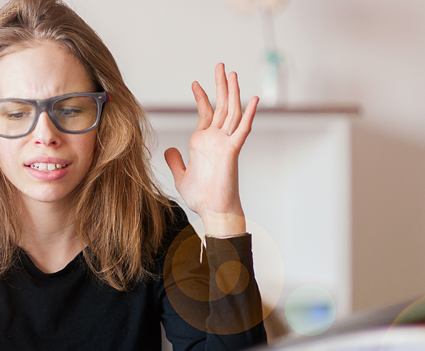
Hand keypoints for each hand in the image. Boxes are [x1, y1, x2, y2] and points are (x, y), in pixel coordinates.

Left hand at [164, 63, 258, 234]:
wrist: (212, 210)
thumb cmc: (201, 197)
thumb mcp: (181, 176)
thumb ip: (176, 161)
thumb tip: (170, 150)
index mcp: (203, 142)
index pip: (205, 114)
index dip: (202, 98)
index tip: (196, 83)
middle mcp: (216, 139)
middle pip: (221, 106)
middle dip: (220, 85)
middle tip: (220, 65)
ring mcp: (226, 143)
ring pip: (232, 112)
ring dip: (233, 92)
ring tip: (233, 73)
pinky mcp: (232, 151)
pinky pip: (242, 129)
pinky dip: (248, 114)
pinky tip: (253, 99)